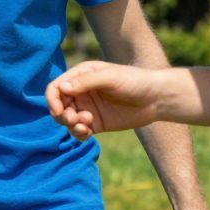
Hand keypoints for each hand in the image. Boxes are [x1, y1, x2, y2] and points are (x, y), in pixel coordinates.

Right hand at [47, 61, 170, 138]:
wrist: (157, 98)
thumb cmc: (135, 81)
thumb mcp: (110, 78)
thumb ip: (85, 82)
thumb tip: (61, 88)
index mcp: (81, 76)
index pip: (56, 87)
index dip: (52, 99)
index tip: (59, 110)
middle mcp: (81, 92)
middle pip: (58, 105)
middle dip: (61, 114)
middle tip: (74, 119)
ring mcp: (88, 108)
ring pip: (66, 120)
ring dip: (70, 125)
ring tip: (86, 125)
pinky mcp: (96, 123)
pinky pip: (79, 131)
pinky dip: (78, 134)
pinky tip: (87, 133)